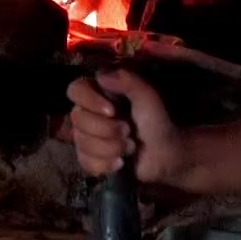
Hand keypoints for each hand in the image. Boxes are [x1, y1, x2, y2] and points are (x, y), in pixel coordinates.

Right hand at [65, 69, 186, 184]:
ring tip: (130, 146)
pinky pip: (85, 162)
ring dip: (111, 147)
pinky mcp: (89, 158)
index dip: (90, 101)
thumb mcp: (147, 96)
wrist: (165, 153)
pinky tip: (121, 162)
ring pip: (82, 143)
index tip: (112, 111)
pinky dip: (106, 164)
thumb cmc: (156, 121)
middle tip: (129, 132)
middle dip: (107, 130)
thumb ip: (127, 80)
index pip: (75, 90)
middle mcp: (87, 113)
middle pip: (78, 120)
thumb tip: (101, 75)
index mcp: (98, 93)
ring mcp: (85, 136)